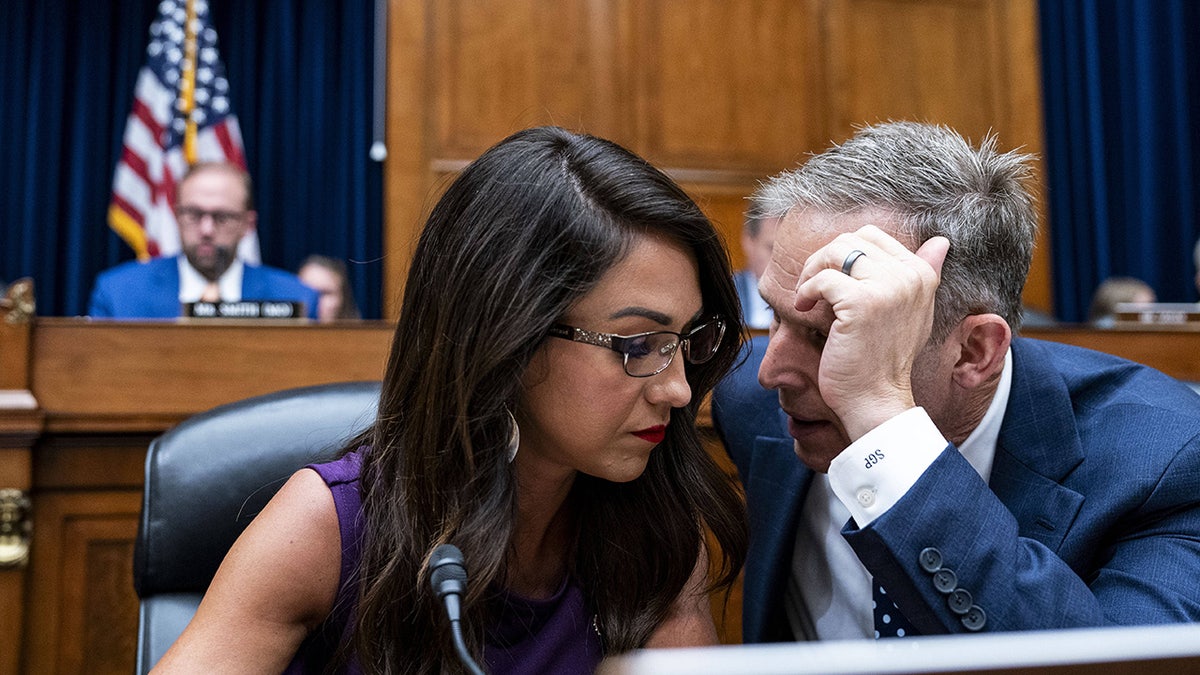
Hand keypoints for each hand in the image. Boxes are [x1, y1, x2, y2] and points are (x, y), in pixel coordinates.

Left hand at [793, 225, 948, 439]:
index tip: (832, 280)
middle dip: (824, 259)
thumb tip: (941, 241)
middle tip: (813, 287)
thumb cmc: (884, 359)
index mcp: (922, 274)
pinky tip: (804, 309)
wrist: (876, 399)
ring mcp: (887, 288)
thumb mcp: (912, 313)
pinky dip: (806, 291)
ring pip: (835, 252)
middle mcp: (910, 276)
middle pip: (851, 240)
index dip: (843, 254)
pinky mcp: (861, 303)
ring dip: (812, 272)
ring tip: (808, 297)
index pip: (873, 236)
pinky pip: (822, 279)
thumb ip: (923, 274)